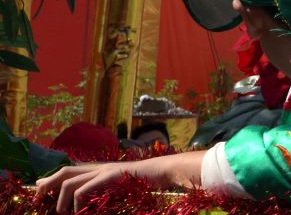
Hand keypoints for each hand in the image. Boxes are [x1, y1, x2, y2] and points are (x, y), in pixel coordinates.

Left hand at [34, 150, 204, 213]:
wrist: (165, 172)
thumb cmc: (146, 183)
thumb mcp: (119, 187)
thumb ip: (104, 190)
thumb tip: (89, 202)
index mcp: (99, 170)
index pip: (68, 171)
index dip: (50, 180)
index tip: (39, 192)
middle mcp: (98, 167)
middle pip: (63, 172)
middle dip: (46, 186)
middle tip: (37, 200)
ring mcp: (104, 170)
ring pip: (70, 181)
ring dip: (61, 199)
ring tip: (63, 212)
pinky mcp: (111, 176)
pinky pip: (86, 187)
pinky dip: (78, 200)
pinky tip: (80, 211)